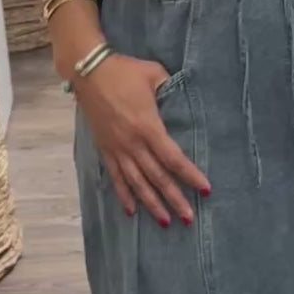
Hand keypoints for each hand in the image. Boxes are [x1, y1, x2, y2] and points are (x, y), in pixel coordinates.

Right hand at [76, 53, 209, 226]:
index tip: (205, 189)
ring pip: (137, 183)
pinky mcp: (104, 149)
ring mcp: (117, 148)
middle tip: (189, 218)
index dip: (190, 175)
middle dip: (174, 198)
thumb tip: (182, 97)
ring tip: (166, 221)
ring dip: (152, 203)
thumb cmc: (124, 71)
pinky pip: (116, 177)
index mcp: (148, 126)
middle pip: (157, 177)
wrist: (88, 71)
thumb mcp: (154, 74)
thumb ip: (170, 88)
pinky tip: (132, 211)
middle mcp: (132, 143)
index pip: (173, 158)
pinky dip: (124, 195)